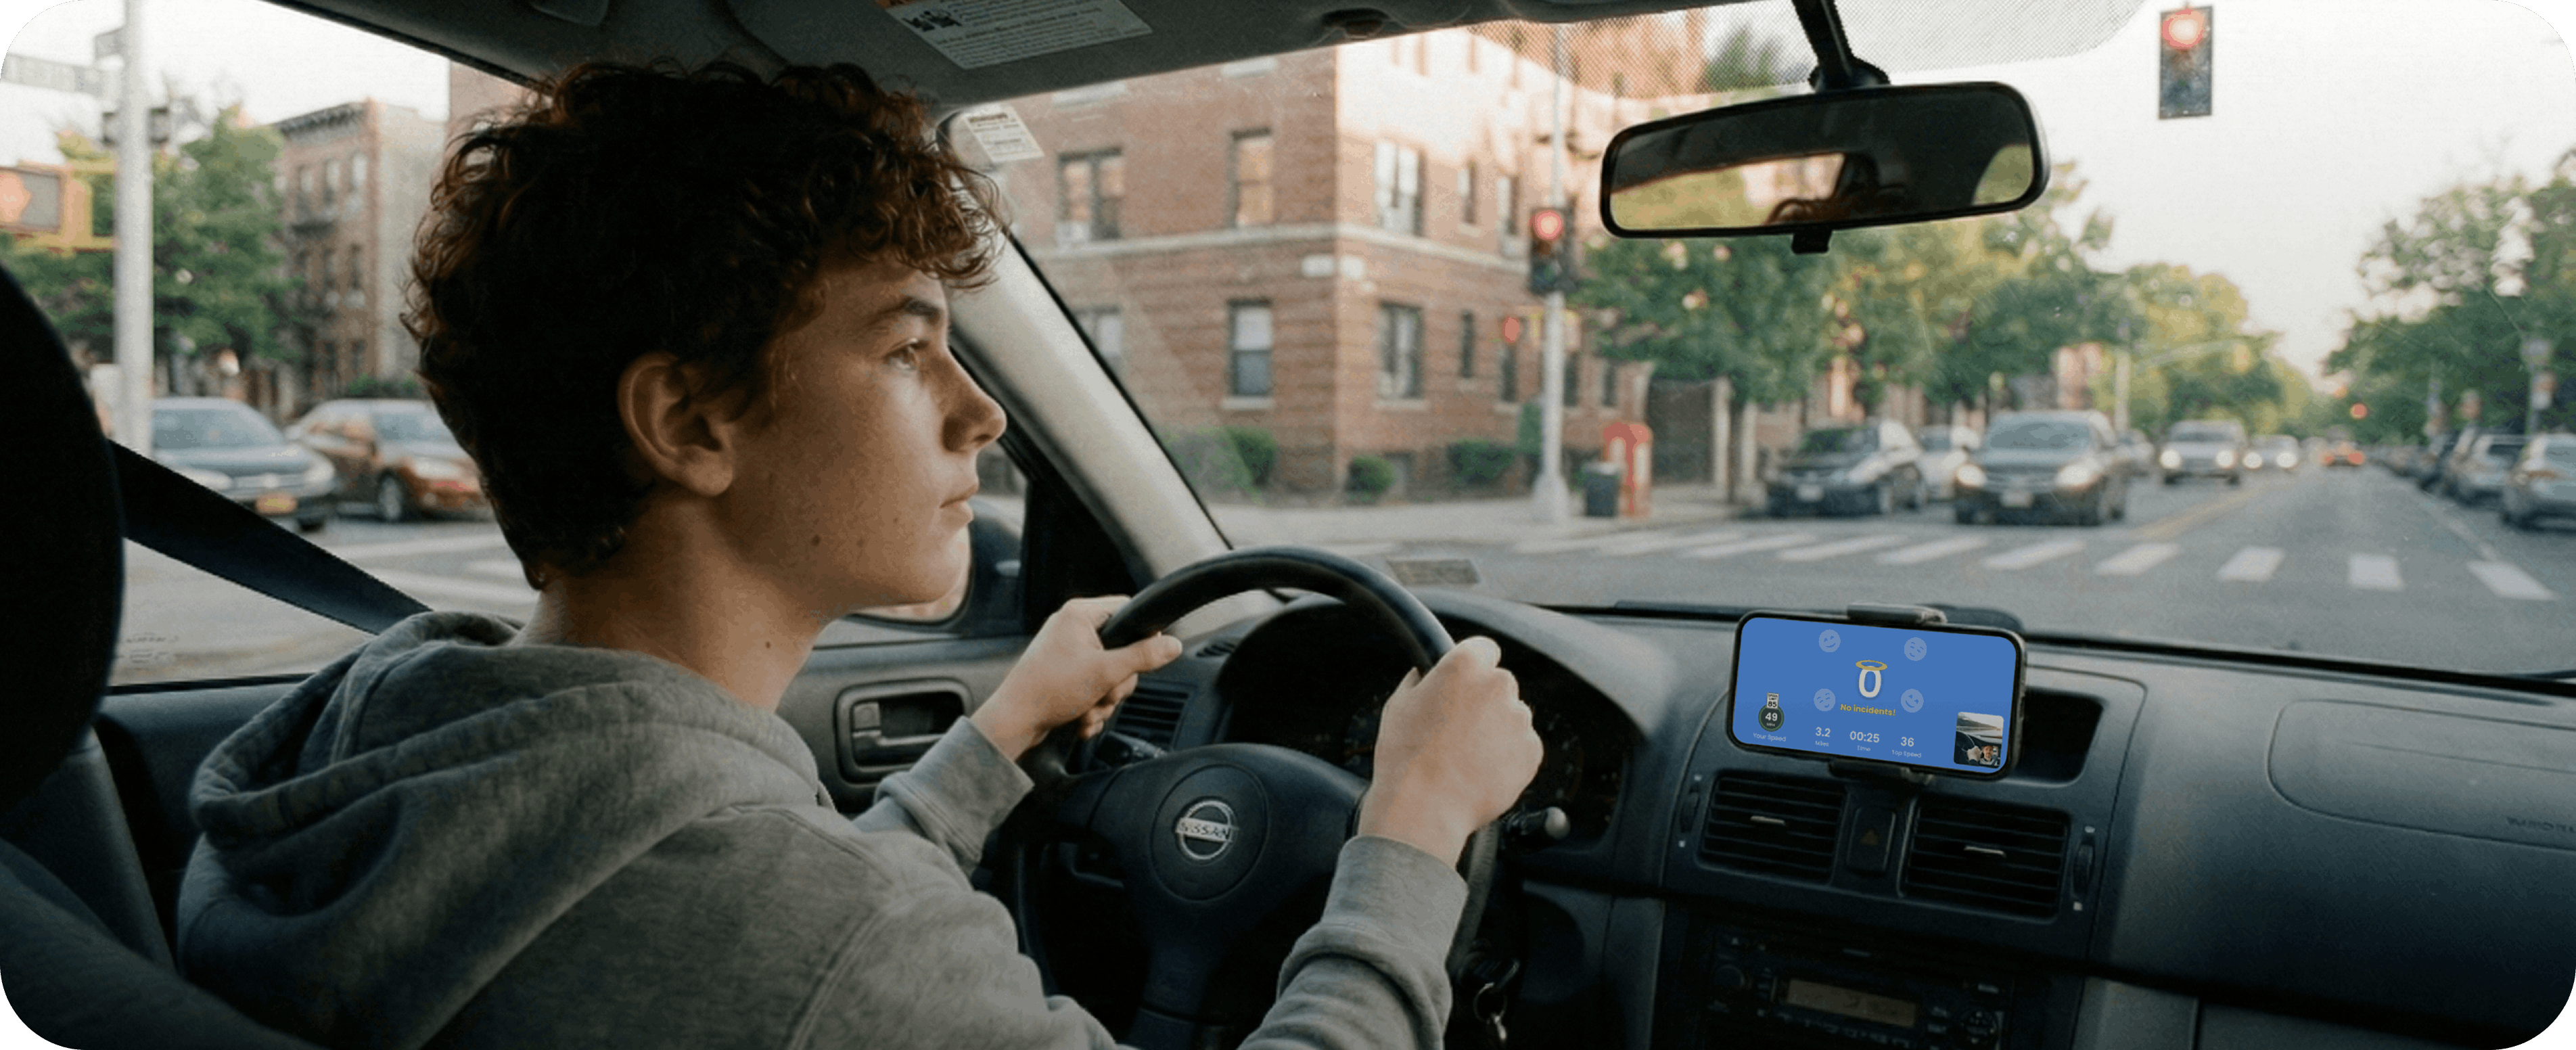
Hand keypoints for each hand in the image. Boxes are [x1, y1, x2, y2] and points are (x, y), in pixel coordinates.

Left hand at [972, 596, 1182, 761]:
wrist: (1015, 722)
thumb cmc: (1049, 690)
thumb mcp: (1105, 672)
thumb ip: (1143, 657)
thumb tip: (1173, 645)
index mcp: (1079, 614)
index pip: (1127, 610)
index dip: (1141, 636)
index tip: (1141, 658)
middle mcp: (1072, 629)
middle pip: (1123, 650)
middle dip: (1117, 682)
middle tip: (1104, 691)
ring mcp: (1067, 654)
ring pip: (1109, 675)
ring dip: (1105, 700)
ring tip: (1087, 709)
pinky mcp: (1063, 676)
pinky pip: (1093, 689)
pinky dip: (1091, 707)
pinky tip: (1079, 718)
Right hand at [1354, 636, 1542, 865]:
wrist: (1424, 808)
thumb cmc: (1405, 756)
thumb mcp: (1399, 704)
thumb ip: (1421, 680)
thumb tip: (1427, 674)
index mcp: (1466, 664)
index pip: (1484, 648)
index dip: (1472, 666)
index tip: (1463, 684)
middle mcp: (1499, 685)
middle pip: (1499, 684)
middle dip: (1483, 700)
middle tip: (1457, 728)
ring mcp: (1520, 719)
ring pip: (1511, 716)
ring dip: (1496, 729)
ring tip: (1465, 756)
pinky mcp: (1532, 751)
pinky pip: (1522, 746)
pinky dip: (1507, 756)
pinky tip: (1479, 771)